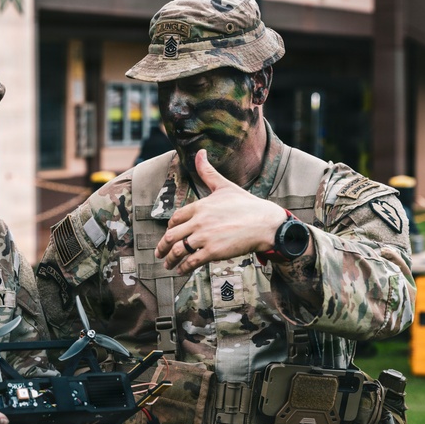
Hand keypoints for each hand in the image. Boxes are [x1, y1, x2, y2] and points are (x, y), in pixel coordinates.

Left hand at [155, 149, 287, 273]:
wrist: (265, 223)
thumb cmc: (247, 204)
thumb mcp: (225, 185)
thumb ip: (208, 172)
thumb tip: (200, 152)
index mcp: (200, 206)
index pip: (175, 218)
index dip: (170, 228)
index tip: (168, 234)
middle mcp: (199, 221)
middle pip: (171, 235)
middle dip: (162, 247)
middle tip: (159, 253)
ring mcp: (205, 237)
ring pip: (178, 250)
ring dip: (170, 259)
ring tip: (167, 265)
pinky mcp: (213, 251)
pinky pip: (191, 261)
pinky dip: (183, 268)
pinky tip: (181, 271)